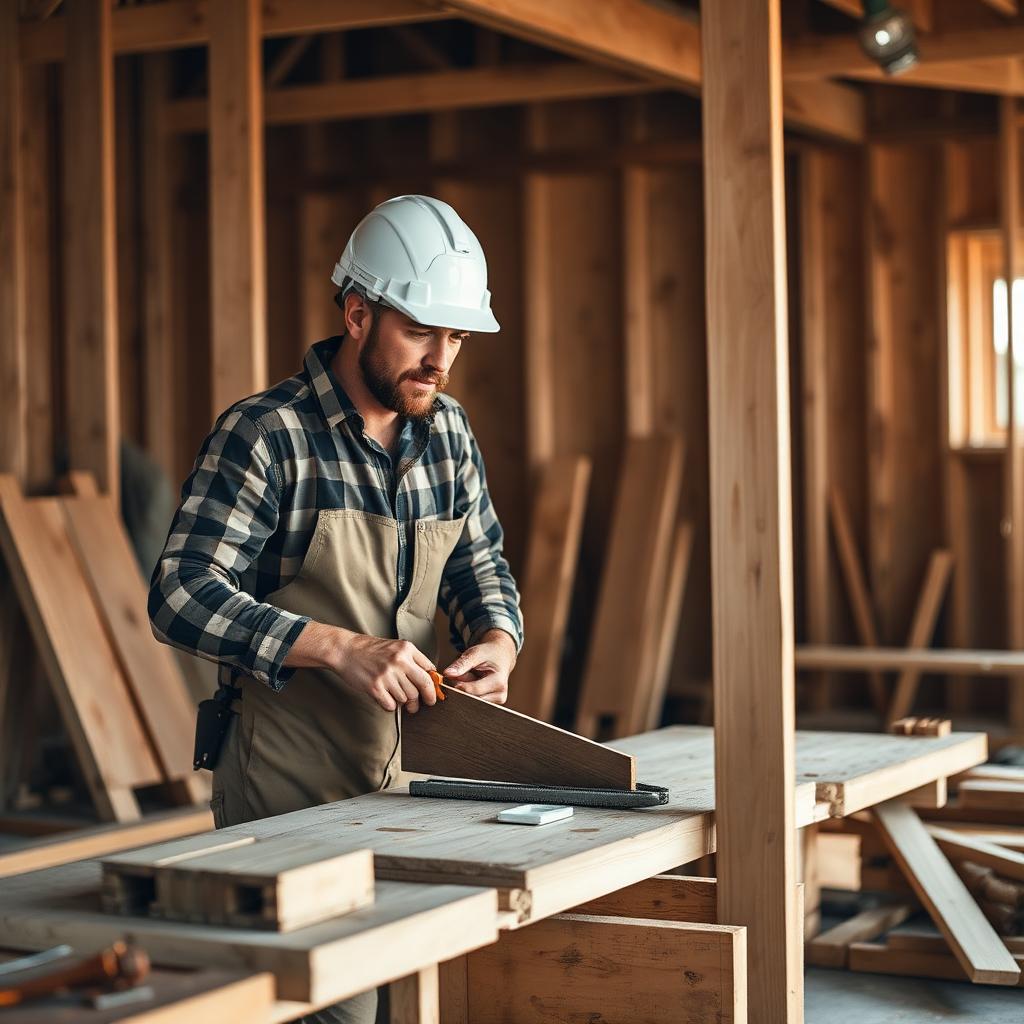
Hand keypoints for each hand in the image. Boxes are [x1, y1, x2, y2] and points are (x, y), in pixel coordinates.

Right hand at [287, 622, 436, 712]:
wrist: (345, 650)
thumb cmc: (370, 650)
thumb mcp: (395, 647)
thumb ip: (412, 660)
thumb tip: (431, 679)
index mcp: (406, 649)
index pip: (430, 671)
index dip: (434, 685)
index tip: (433, 693)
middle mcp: (399, 661)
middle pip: (422, 687)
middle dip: (426, 699)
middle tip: (422, 704)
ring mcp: (387, 674)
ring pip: (407, 698)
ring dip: (404, 702)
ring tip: (397, 697)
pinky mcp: (375, 687)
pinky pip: (391, 705)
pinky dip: (390, 705)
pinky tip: (385, 698)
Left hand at [442, 629, 515, 703]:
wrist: (501, 656)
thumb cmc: (489, 654)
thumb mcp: (475, 653)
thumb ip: (461, 664)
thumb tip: (447, 674)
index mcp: (499, 682)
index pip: (474, 690)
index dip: (460, 685)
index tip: (450, 678)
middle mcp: (500, 695)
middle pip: (471, 697)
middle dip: (462, 686)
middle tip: (464, 673)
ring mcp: (495, 702)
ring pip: (470, 700)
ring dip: (465, 690)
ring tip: (471, 676)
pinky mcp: (490, 705)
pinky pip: (472, 701)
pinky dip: (468, 692)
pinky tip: (472, 683)